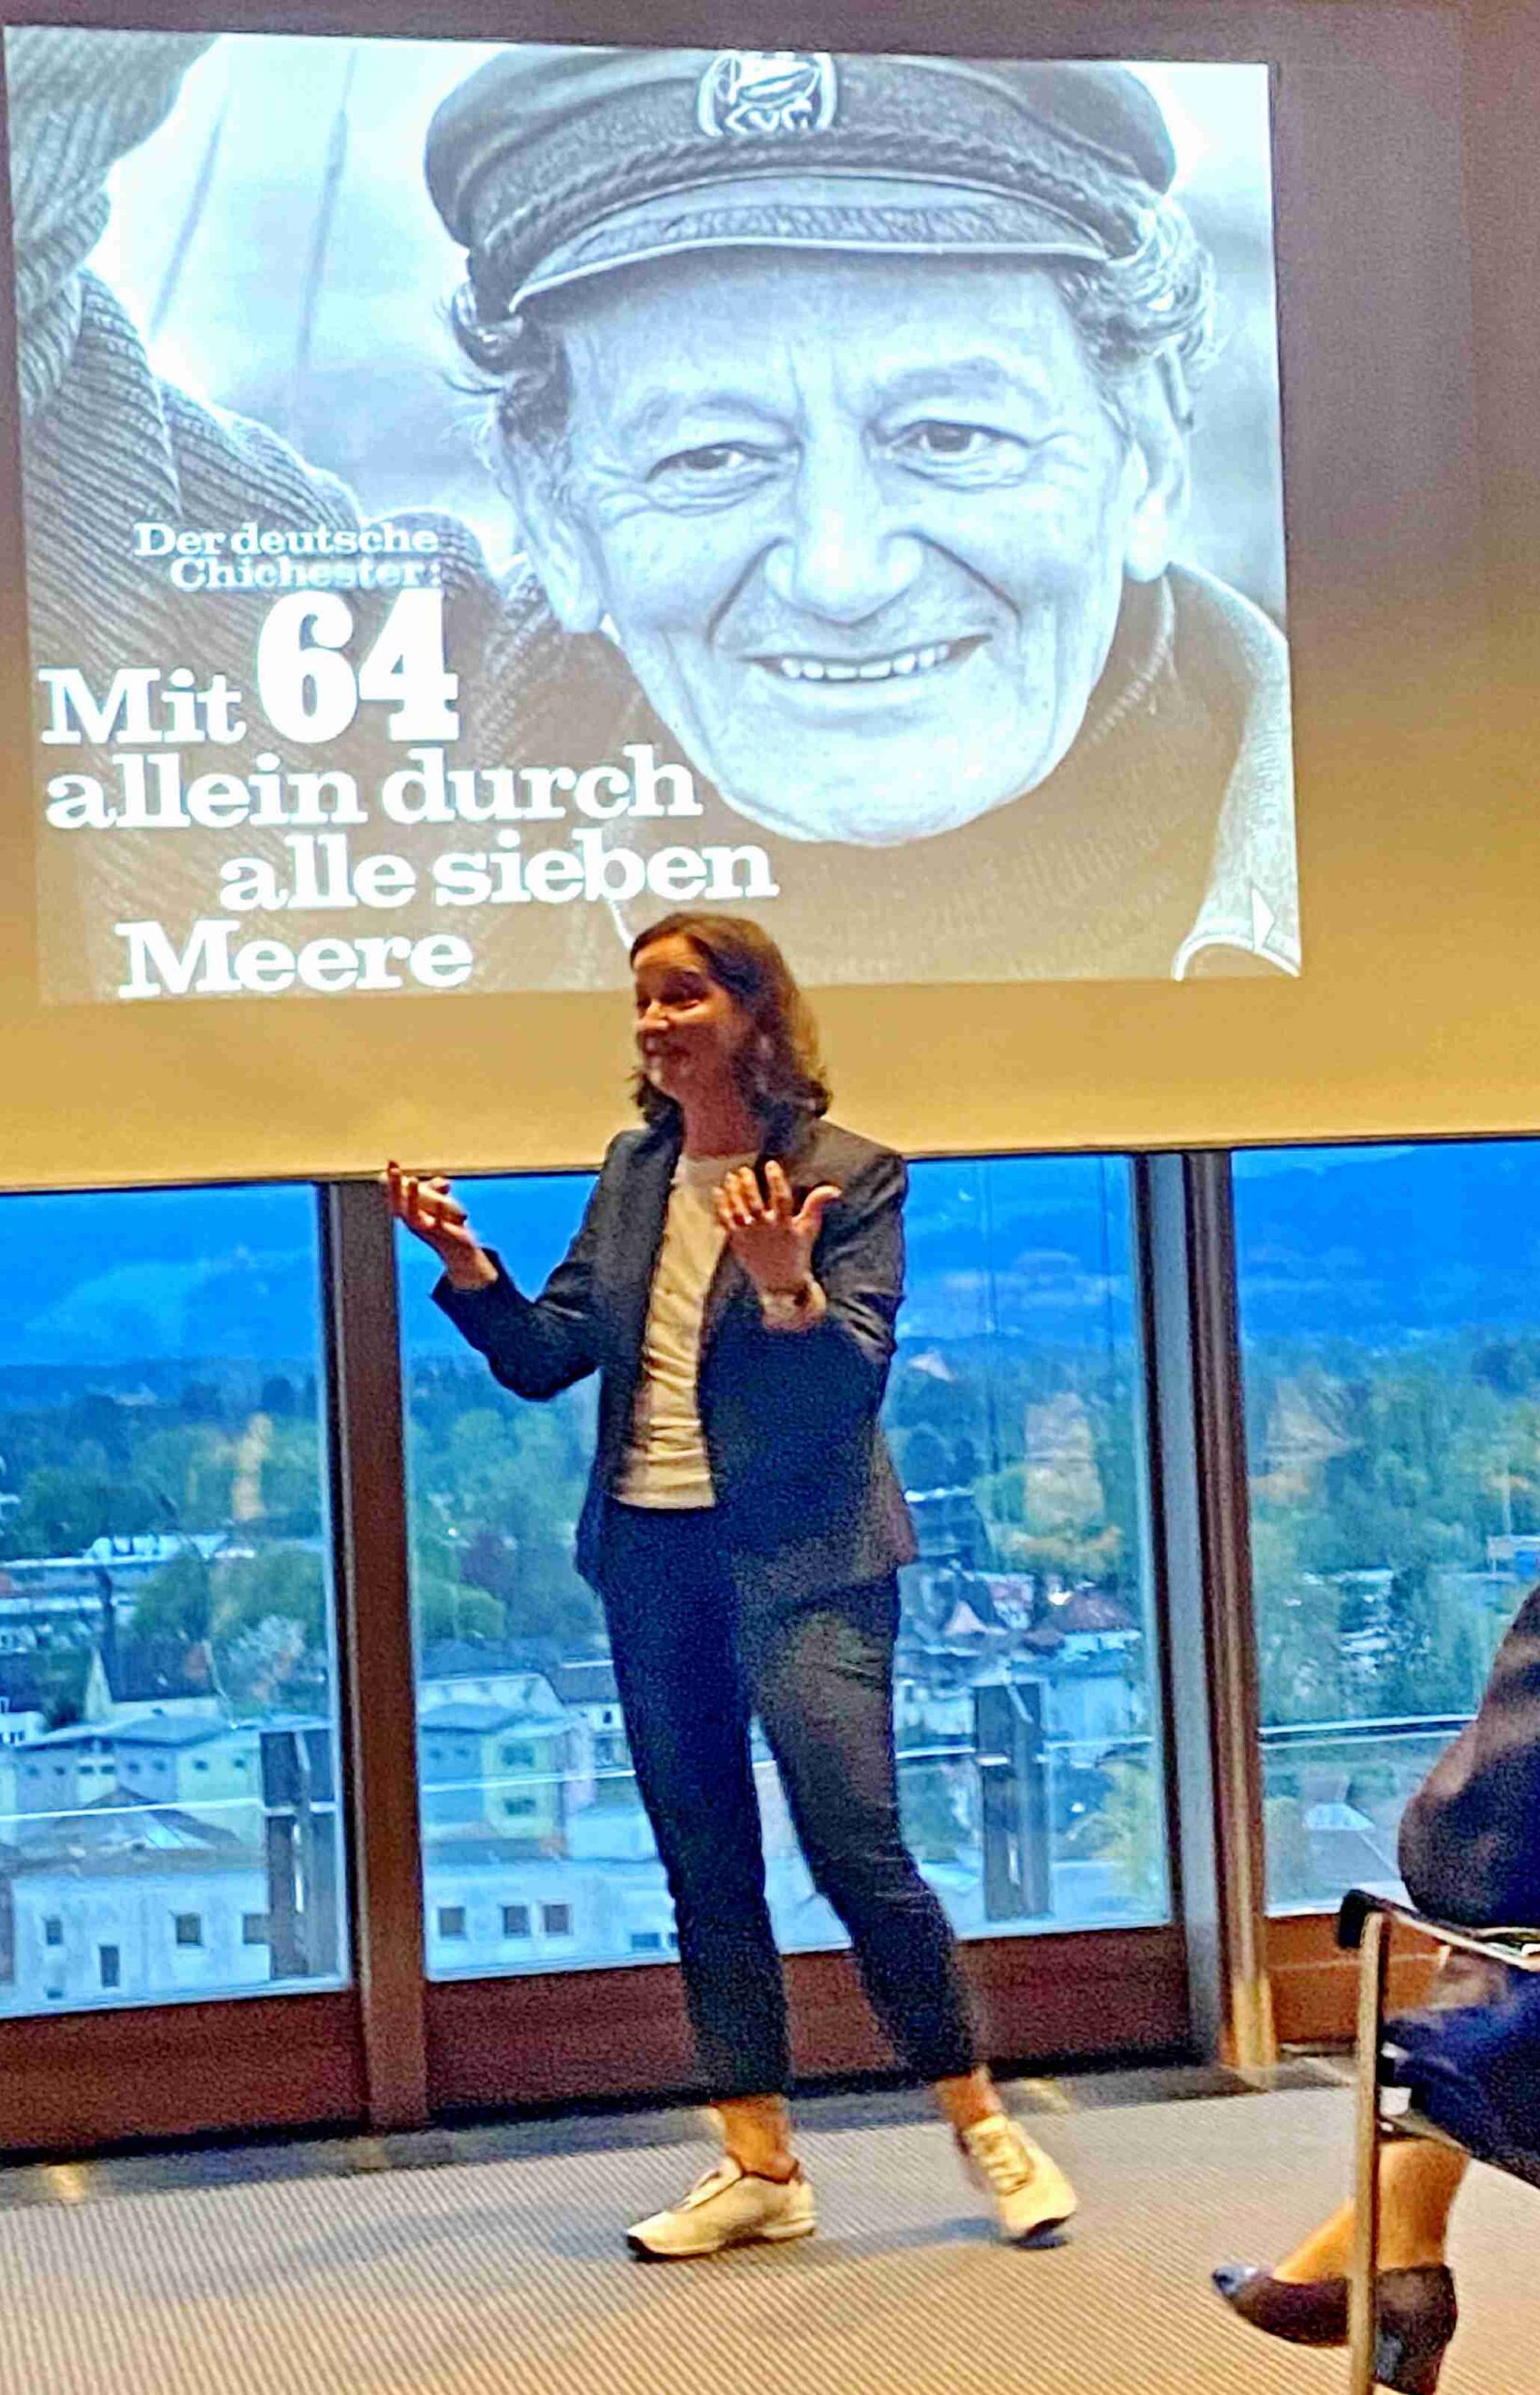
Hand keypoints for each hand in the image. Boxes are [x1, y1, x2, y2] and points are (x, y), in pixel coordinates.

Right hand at [384, 1162, 496, 1288]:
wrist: (458, 1251)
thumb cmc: (444, 1223)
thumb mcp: (439, 1203)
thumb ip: (438, 1191)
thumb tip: (444, 1183)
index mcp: (408, 1214)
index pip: (396, 1196)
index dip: (392, 1180)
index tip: (391, 1162)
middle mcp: (412, 1222)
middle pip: (398, 1204)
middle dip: (395, 1187)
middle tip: (393, 1169)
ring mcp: (425, 1229)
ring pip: (414, 1214)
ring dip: (412, 1197)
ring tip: (412, 1180)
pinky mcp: (442, 1234)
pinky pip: (438, 1223)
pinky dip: (438, 1211)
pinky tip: (439, 1199)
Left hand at [715, 1160, 839, 1295]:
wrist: (781, 1282)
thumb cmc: (798, 1250)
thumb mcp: (809, 1228)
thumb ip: (817, 1205)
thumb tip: (835, 1189)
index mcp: (785, 1225)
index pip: (781, 1199)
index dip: (776, 1180)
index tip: (771, 1165)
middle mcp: (766, 1229)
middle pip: (755, 1204)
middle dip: (748, 1186)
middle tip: (744, 1170)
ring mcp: (749, 1236)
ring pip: (738, 1210)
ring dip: (733, 1192)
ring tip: (731, 1176)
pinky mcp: (737, 1242)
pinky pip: (726, 1222)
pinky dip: (721, 1206)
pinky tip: (718, 1191)